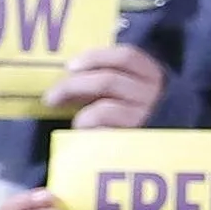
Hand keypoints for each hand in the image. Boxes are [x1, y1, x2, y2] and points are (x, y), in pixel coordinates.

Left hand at [40, 41, 166, 133]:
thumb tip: (72, 74)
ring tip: (65, 114)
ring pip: (104, 107)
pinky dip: (87, 125)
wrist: (159, 152)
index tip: (70, 66)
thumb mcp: (130, 91)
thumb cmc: (136, 116)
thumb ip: (110, 79)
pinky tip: (83, 130)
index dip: (95, 58)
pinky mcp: (136, 140)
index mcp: (153, 76)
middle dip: (72, 85)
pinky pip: (103, 130)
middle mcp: (154, 96)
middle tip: (51, 96)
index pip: (127, 57)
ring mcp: (146, 119)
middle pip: (108, 80)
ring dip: (78, 112)